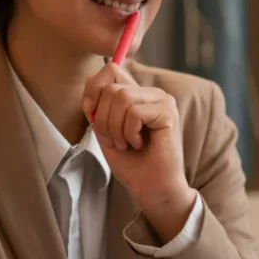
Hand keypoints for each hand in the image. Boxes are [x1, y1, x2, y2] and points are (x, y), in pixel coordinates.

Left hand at [82, 63, 194, 240]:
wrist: (151, 188)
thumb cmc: (131, 163)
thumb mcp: (105, 129)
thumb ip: (98, 105)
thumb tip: (91, 78)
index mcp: (137, 94)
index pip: (111, 70)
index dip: (94, 88)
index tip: (90, 112)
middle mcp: (151, 93)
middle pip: (112, 86)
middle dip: (102, 118)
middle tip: (114, 140)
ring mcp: (162, 100)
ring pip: (121, 97)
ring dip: (115, 127)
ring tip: (125, 144)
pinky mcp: (168, 112)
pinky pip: (134, 112)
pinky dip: (128, 133)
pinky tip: (138, 144)